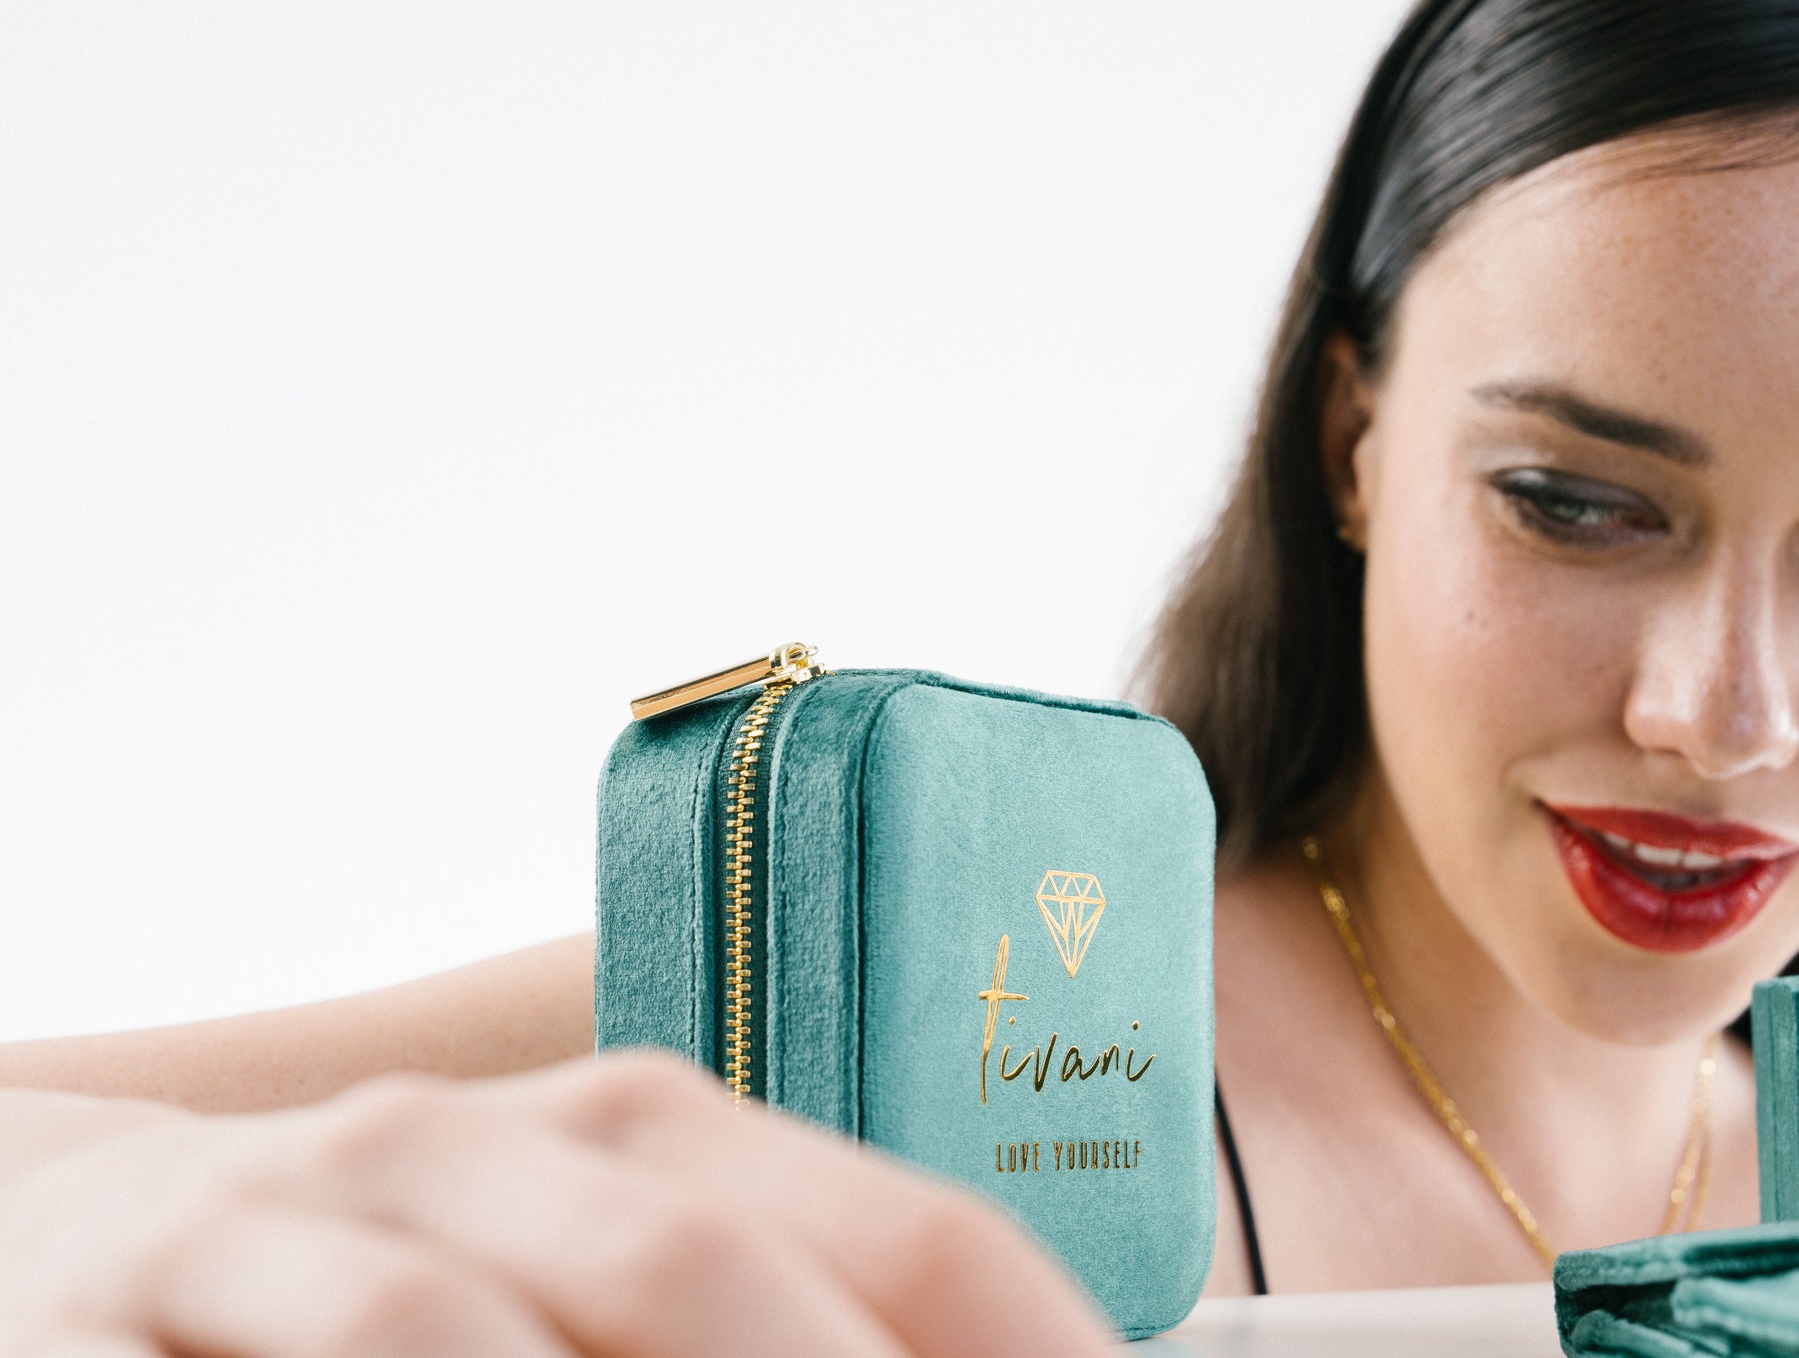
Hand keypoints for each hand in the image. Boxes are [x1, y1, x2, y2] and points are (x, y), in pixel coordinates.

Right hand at [0, 1050, 1116, 1356]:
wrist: (70, 1239)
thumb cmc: (399, 1283)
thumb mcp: (591, 1266)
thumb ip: (771, 1306)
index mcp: (639, 1128)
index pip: (900, 1228)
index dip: (1037, 1345)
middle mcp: (469, 1152)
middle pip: (696, 1271)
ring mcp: (282, 1229)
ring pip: (453, 1333)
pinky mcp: (95, 1331)